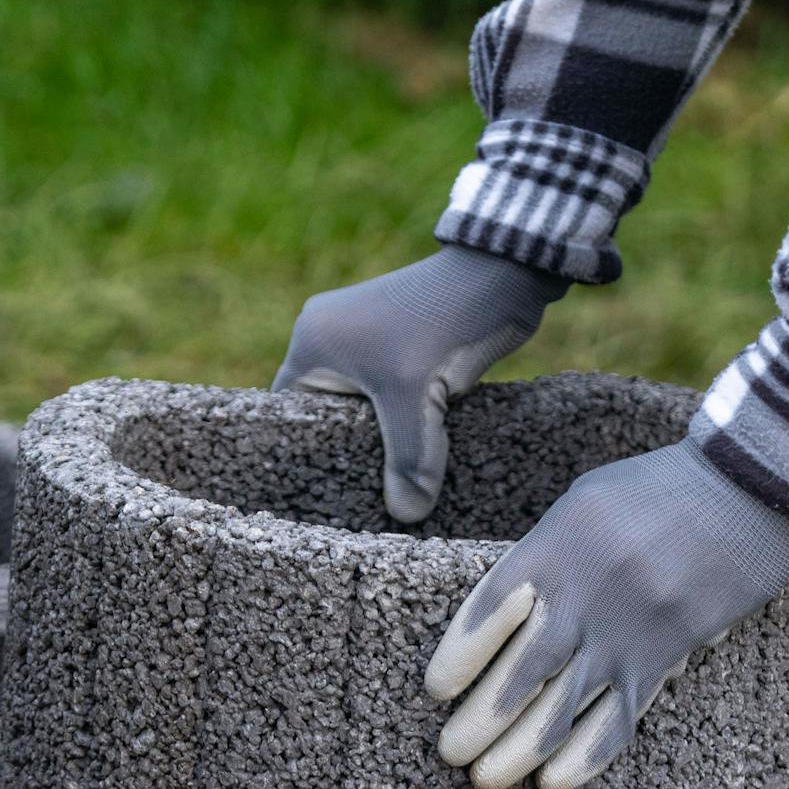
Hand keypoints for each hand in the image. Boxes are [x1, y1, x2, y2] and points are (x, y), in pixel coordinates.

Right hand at [273, 244, 566, 521]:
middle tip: (361, 501)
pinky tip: (421, 460)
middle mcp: (333, 338)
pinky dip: (407, 427)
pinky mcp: (406, 348)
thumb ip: (408, 462)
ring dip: (384, 443)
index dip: (301, 453)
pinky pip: (395, 400)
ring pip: (367, 411)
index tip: (318, 493)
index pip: (287, 412)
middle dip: (348, 455)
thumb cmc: (442, 323)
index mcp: (314, 342)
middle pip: (328, 416)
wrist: (502, 273)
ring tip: (392, 488)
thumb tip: (406, 515)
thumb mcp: (416, 401)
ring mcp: (370, 341)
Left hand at [426, 441, 788, 788]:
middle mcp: (589, 591)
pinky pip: (620, 718)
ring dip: (517, 751)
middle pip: (522, 670)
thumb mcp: (585, 504)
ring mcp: (630, 628)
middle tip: (450, 754)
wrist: (748, 486)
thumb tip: (499, 623)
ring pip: (562, 706)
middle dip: (479, 720)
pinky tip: (553, 781)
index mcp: (558, 543)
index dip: (459, 655)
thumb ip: (541, 558)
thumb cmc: (657, 491)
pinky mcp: (668, 654)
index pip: (490, 609)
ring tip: (485, 780)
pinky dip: (584, 755)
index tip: (435, 691)